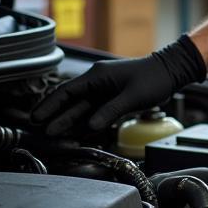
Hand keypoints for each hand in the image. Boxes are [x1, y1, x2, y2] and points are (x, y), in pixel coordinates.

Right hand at [31, 34, 206, 134]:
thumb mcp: (132, 96)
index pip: (66, 92)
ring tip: (54, 135)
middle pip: (71, 102)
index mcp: (97, 76)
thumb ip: (110, 111)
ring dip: (69, 122)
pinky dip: (87, 123)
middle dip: (56, 116)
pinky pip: (96, 112)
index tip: (37, 117)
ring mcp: (105, 91)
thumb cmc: (154, 78)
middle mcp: (97, 83)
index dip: (50, 105)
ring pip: (82, 109)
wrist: (171, 72)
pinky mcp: (113, 99)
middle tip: (40, 131)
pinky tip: (78, 134)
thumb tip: (90, 126)